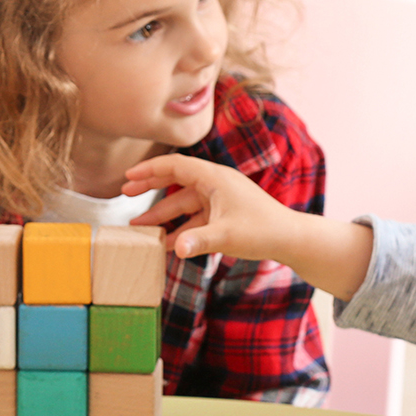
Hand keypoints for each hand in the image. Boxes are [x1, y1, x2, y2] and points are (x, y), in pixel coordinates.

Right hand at [123, 154, 297, 260]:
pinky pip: (195, 219)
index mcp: (215, 178)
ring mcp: (220, 199)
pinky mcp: (224, 215)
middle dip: (150, 187)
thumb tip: (175, 249)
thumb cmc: (262, 230)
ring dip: (162, 214)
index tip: (128, 176)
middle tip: (125, 192)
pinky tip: (166, 244)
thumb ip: (197, 241)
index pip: (175, 166)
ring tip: (140, 228)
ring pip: (184, 203)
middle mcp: (216, 184)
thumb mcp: (226, 236)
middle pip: (176, 180)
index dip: (149, 170)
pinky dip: (180, 229)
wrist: (290, 238)